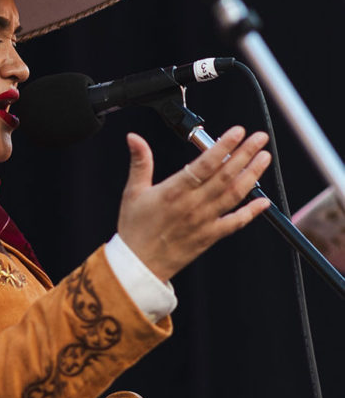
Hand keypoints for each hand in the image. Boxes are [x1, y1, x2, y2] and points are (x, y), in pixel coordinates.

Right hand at [117, 127, 271, 281]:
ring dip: (252, 175)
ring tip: (263, 159)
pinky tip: (263, 201)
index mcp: (173, 191)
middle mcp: (192, 205)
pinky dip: (251, 212)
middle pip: (225, 176)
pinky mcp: (210, 236)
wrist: (139, 265)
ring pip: (234, 195)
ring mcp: (204, 221)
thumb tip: (134, 138)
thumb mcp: (133, 192)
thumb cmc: (135, 229)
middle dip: (245, 154)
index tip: (238, 132)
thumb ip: (140, 162)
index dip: (223, 147)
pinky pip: (235, 223)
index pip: (204, 164)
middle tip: (259, 139)